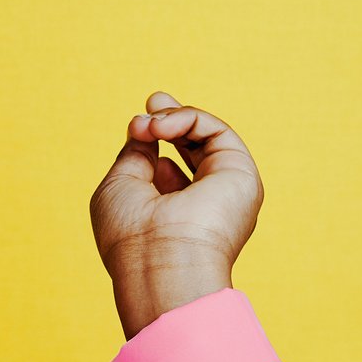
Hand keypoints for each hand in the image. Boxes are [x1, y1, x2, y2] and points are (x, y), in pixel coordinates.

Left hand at [90, 92, 263, 336]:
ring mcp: (224, 188)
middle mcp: (202, 202)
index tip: (138, 121)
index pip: (167, 164)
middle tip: (153, 100)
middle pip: (193, 146)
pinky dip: (188, 120)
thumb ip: (135, 154)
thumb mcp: (121, 185)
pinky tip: (164, 129)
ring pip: (206, 135)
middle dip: (171, 116)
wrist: (160, 261)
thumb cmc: (131, 234)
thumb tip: (144, 124)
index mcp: (170, 211)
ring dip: (174, 119)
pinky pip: (217, 131)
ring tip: (152, 125)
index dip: (154, 136)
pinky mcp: (241, 175)